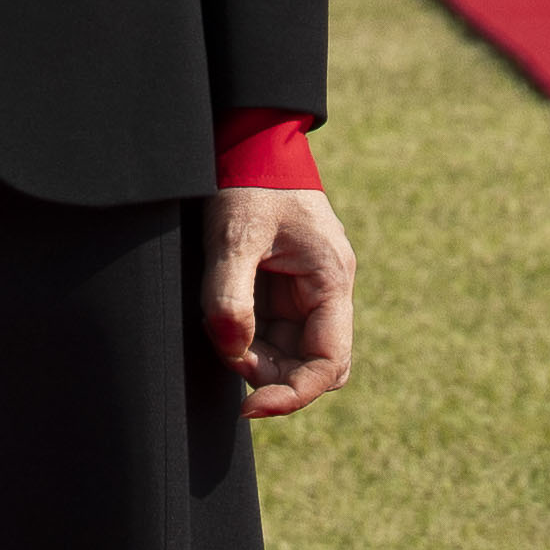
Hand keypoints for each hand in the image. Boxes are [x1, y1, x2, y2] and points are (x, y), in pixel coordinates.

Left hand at [205, 182, 356, 419]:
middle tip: (227, 357)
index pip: (329, 362)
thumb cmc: (248, 182)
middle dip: (272, 376)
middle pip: (312, 364)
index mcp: (330, 279)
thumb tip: (231, 350)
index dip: (294, 395)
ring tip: (219, 333)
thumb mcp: (234, 236)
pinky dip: (249, 340)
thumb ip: (229, 295)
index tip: (251, 406)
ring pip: (290, 353)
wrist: (250, 142)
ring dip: (256, 358)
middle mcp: (326, 291)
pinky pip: (274, 332)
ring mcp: (307, 291)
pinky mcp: (286, 288)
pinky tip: (223, 325)